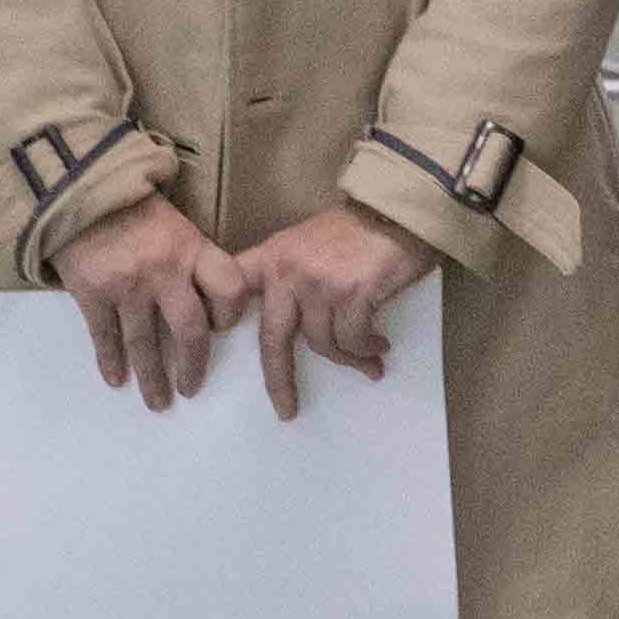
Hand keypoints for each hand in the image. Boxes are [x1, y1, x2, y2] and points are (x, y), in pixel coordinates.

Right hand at [57, 192, 245, 413]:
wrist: (83, 192)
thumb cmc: (137, 212)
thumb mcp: (179, 228)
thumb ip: (195, 264)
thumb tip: (211, 310)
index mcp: (193, 250)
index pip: (230, 290)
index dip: (230, 315)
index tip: (221, 331)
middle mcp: (165, 271)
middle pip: (190, 331)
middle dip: (193, 366)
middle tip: (191, 389)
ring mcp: (127, 285)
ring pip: (145, 344)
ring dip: (152, 378)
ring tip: (158, 401)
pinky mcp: (92, 293)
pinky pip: (105, 337)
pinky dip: (111, 362)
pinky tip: (116, 379)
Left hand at [234, 202, 440, 422]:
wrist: (400, 208)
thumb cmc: (359, 228)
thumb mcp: (310, 241)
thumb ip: (292, 274)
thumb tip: (292, 324)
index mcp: (273, 255)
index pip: (233, 290)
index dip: (220, 321)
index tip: (218, 348)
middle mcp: (289, 270)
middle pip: (273, 339)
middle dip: (279, 381)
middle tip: (287, 409)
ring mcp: (320, 282)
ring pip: (322, 344)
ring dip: (347, 359)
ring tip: (367, 360)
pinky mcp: (352, 293)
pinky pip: (353, 340)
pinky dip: (366, 351)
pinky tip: (379, 348)